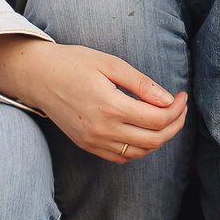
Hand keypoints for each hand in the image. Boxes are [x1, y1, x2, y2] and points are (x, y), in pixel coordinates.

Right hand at [0, 36, 188, 162]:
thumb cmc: (73, 63)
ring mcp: (93, 141)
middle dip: (175, 125)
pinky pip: (121, 157)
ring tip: (167, 119)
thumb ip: (141, 83)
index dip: (177, 109)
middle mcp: (102, 129)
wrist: (37, 76)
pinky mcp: (87, 145)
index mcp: (111, 106)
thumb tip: (168, 100)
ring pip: (140, 152)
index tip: (182, 95)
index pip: (158, 119)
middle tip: (180, 108)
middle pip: (154, 140)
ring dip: (160, 139)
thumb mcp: (110, 64)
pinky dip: (139, 149)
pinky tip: (145, 132)